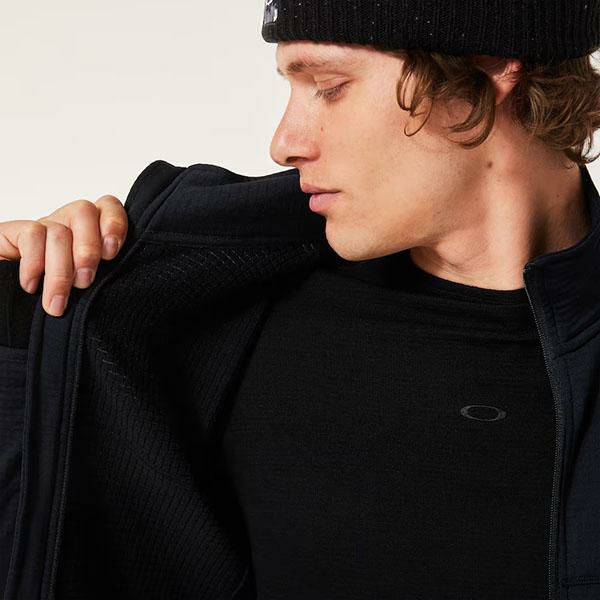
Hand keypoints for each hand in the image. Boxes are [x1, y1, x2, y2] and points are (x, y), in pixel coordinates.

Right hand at [0, 195, 126, 316]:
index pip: (107, 206)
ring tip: (58, 300)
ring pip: (59, 231)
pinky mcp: (12, 232)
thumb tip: (117, 282)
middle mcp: (66, 224)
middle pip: (84, 212)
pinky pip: (31, 235)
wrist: (6, 302)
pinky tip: (32, 286)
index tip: (111, 253)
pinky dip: (34, 264)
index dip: (114, 223)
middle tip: (84, 282)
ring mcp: (40, 227)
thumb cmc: (55, 299)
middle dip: (88, 250)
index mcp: (90, 232)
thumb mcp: (84, 286)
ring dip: (62, 270)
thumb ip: (99, 275)